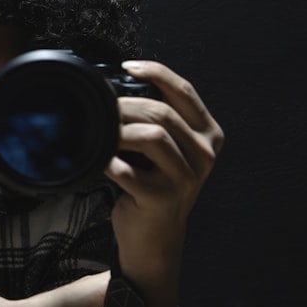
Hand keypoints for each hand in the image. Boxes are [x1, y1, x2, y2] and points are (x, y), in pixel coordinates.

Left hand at [104, 60, 223, 285]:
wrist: (154, 240)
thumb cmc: (154, 188)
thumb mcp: (168, 151)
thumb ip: (158, 120)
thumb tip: (120, 86)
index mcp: (209, 136)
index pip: (185, 91)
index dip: (156, 72)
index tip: (127, 66)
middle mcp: (204, 155)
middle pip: (162, 113)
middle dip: (125, 105)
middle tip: (100, 107)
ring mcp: (186, 179)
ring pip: (151, 136)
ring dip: (118, 129)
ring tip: (99, 131)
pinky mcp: (162, 199)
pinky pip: (127, 169)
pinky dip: (107, 161)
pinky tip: (98, 161)